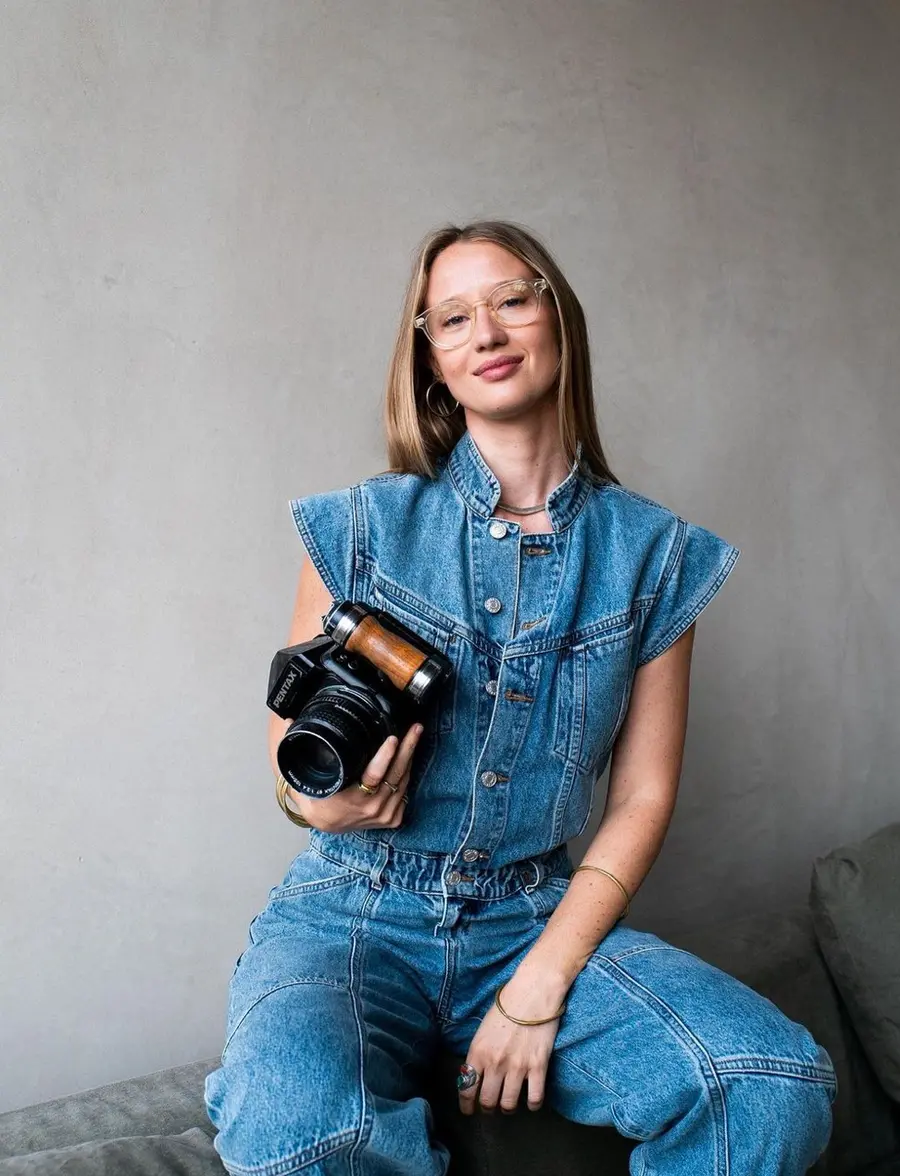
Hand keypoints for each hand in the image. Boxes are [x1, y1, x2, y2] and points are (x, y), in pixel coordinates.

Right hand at [285, 722, 423, 832]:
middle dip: (407, 748)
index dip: (384, 757)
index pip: (373, 777)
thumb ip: (293, 752)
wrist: (327, 823)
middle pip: (395, 775)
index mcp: (350, 800)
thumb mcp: (301, 779)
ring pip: (403, 781)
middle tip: (414, 727)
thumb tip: (288, 721)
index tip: (392, 738)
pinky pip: (405, 792)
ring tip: (414, 734)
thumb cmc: (316, 798)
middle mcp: (370, 810)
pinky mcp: (393, 818)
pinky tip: (409, 755)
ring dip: (410, 756)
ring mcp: (383, 815)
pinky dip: (407, 773)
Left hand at [458, 974, 564, 1115]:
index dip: (466, 1104)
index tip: (468, 1110)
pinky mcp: (538, 1067)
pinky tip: (531, 1102)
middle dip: (487, 1108)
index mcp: (478, 1052)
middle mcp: (495, 1063)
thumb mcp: (483, 1029)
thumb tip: (476, 1073)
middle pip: (487, 1102)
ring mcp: (517, 1067)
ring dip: (507, 1108)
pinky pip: (534, 1098)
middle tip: (490, 1106)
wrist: (533, 992)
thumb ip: (479, 1053)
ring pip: (508, 1105)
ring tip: (509, 1105)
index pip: (466, 1088)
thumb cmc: (506, 1005)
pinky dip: (532, 1105)